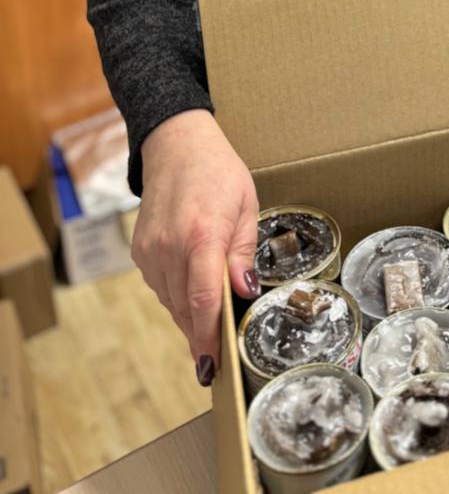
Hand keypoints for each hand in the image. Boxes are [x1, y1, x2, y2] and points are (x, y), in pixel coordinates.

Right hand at [133, 109, 259, 385]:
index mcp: (201, 235)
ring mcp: (150, 251)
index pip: (203, 300)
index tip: (214, 364)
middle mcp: (170, 247)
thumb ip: (243, 253)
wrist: (175, 146)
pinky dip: (178, 297)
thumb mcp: (246, 206)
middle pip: (186, 309)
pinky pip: (161, 288)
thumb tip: (244, 292)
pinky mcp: (140, 252)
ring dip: (191, 319)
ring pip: (172, 303)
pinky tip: (194, 294)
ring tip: (211, 330)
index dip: (209, 337)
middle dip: (203, 338)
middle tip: (219, 362)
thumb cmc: (218, 172)